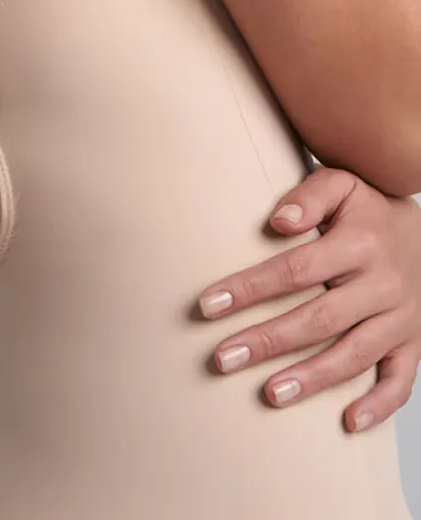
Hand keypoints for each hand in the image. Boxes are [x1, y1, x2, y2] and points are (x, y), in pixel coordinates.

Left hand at [196, 165, 420, 432]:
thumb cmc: (367, 209)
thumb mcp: (342, 185)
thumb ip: (309, 195)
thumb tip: (277, 220)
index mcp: (359, 244)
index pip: (295, 270)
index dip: (250, 289)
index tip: (208, 305)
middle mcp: (383, 285)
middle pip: (319, 319)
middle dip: (268, 341)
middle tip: (223, 358)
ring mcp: (401, 318)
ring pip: (355, 355)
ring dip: (312, 379)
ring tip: (269, 394)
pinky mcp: (414, 342)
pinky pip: (401, 380)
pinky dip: (379, 405)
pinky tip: (348, 423)